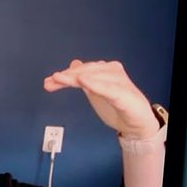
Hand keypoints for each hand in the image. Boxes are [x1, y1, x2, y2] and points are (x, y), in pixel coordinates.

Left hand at [44, 59, 158, 140]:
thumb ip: (85, 79)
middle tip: (51, 82)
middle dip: (67, 77)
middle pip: (86, 72)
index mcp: (106, 70)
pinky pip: (108, 88)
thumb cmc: (118, 106)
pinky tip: (83, 82)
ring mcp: (119, 82)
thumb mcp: (96, 92)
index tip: (49, 81)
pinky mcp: (124, 94)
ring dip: (75, 78)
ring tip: (59, 80)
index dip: (65, 75)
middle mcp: (113, 72)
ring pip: (94, 77)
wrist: (137, 123)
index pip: (82, 70)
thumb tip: (73, 64)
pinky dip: (95, 84)